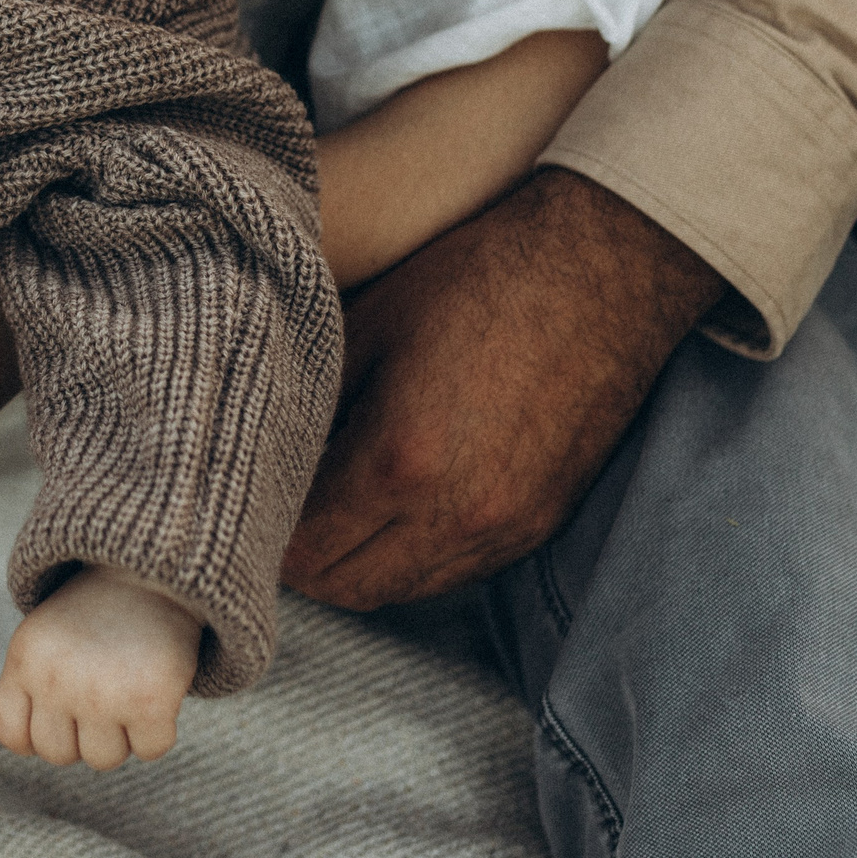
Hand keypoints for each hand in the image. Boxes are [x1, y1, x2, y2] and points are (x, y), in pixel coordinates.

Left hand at [0, 567, 199, 769]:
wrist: (152, 569)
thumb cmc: (96, 612)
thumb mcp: (44, 637)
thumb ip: (30, 687)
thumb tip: (33, 748)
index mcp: (25, 659)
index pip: (11, 733)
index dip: (36, 733)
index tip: (59, 712)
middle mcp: (56, 680)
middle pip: (58, 753)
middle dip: (82, 732)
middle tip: (102, 690)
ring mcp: (102, 694)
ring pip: (104, 759)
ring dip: (121, 732)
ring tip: (128, 685)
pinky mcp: (150, 702)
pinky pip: (150, 750)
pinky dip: (158, 729)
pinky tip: (156, 691)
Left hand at [282, 168, 725, 607]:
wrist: (604, 266)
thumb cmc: (478, 276)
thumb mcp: (368, 323)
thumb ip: (311, 401)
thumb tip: (265, 447)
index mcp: (399, 463)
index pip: (303, 553)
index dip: (265, 531)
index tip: (253, 497)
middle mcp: (456, 514)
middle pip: (349, 589)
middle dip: (307, 559)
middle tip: (290, 506)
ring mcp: (507, 527)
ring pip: (406, 590)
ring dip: (364, 561)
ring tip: (344, 503)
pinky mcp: (543, 523)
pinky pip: (460, 571)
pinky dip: (419, 554)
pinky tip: (406, 501)